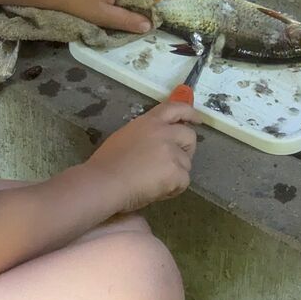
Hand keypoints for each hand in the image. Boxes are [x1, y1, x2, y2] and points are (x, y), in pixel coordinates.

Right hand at [83, 102, 199, 212]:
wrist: (104, 182)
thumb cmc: (106, 164)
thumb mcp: (125, 137)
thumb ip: (145, 135)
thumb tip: (157, 144)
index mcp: (149, 122)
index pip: (175, 108)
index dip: (189, 113)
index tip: (196, 119)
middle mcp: (163, 132)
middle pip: (189, 136)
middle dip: (187, 149)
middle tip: (175, 163)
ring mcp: (171, 151)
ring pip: (185, 163)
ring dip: (175, 173)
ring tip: (154, 182)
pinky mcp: (175, 171)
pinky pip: (183, 181)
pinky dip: (173, 189)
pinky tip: (155, 191)